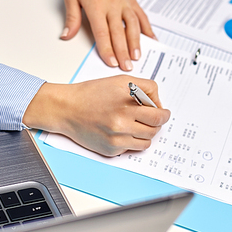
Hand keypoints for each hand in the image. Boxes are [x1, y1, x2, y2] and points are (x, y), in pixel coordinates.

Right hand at [23, 75, 169, 156]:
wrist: (67, 108)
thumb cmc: (91, 93)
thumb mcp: (120, 81)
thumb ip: (144, 88)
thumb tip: (158, 103)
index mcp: (126, 105)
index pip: (158, 115)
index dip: (164, 114)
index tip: (163, 112)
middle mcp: (122, 124)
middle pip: (154, 129)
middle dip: (157, 123)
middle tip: (153, 118)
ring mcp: (116, 139)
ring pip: (146, 142)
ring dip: (145, 134)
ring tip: (136, 124)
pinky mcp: (110, 150)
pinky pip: (131, 148)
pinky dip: (130, 141)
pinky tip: (121, 130)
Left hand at [61, 0, 155, 70]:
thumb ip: (71, 17)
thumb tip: (66, 36)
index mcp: (96, 6)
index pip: (102, 32)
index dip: (107, 49)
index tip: (111, 63)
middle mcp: (113, 5)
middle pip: (119, 32)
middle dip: (123, 52)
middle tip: (127, 68)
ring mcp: (124, 3)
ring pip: (133, 25)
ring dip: (136, 43)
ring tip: (138, 57)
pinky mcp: (132, 0)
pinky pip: (142, 16)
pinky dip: (148, 29)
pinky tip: (153, 40)